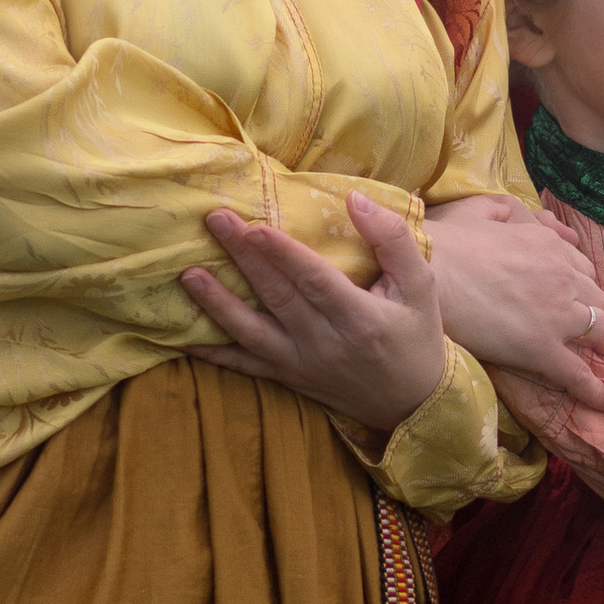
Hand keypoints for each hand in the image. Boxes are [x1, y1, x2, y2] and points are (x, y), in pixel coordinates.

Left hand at [183, 193, 448, 431]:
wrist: (413, 403)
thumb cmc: (417, 336)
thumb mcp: (421, 286)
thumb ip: (392, 240)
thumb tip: (355, 200)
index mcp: (360, 319)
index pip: (314, 281)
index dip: (283, 255)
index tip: (254, 227)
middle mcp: (325, 345)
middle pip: (277, 297)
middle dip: (243, 258)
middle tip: (214, 222)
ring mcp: (301, 364)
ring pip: (252, 333)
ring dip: (217, 304)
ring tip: (189, 275)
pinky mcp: (287, 378)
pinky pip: (244, 367)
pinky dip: (213, 354)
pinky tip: (182, 337)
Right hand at [424, 194, 603, 410]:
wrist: (427, 273)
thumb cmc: (445, 242)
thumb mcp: (479, 211)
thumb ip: (503, 211)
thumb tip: (511, 215)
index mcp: (548, 245)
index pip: (581, 268)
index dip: (581, 286)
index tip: (577, 299)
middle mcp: (563, 277)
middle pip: (597, 299)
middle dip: (599, 314)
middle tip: (595, 331)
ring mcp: (557, 315)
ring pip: (601, 332)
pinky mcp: (542, 349)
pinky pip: (578, 374)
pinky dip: (596, 390)